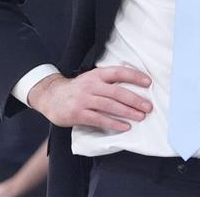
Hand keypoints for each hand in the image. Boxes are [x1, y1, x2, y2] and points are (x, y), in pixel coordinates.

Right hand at [27, 67, 152, 131]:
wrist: (51, 97)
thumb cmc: (77, 89)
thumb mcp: (91, 79)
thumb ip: (108, 81)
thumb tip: (133, 84)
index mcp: (96, 75)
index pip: (118, 72)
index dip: (134, 76)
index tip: (148, 82)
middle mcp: (91, 86)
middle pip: (116, 91)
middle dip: (134, 99)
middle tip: (148, 106)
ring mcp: (84, 100)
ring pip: (109, 106)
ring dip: (127, 112)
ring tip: (140, 117)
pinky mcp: (78, 114)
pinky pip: (99, 119)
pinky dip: (113, 123)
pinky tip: (124, 127)